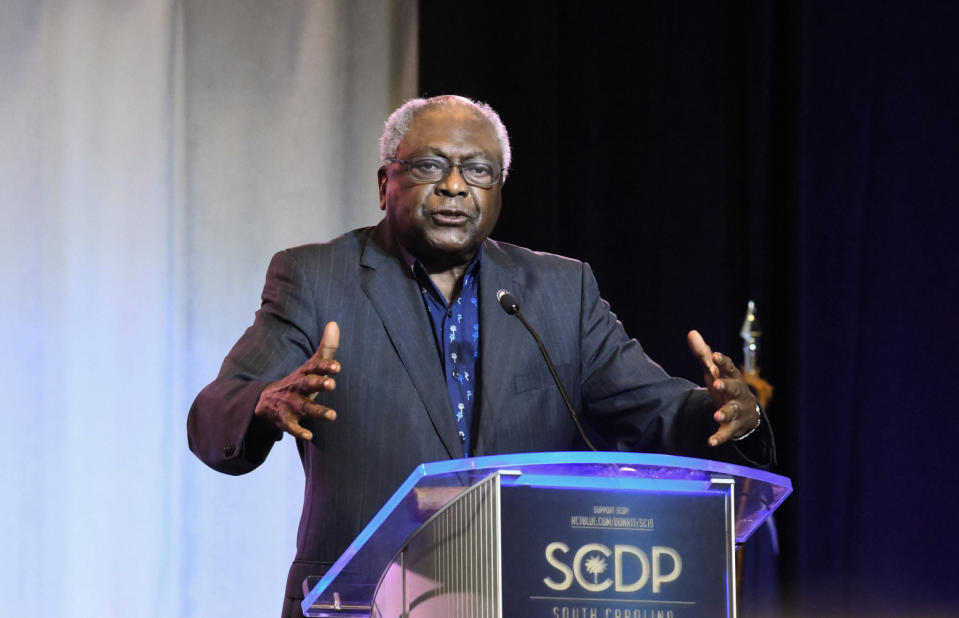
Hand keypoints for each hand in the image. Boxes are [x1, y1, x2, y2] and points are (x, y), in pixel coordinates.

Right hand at [255, 321, 340, 440]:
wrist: (265, 402)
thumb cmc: (298, 382)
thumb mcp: (310, 365)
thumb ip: (326, 348)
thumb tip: (334, 323)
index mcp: (304, 373)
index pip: (314, 367)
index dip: (325, 367)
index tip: (338, 367)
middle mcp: (297, 387)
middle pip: (307, 384)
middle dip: (319, 384)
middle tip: (332, 385)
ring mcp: (290, 404)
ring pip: (304, 407)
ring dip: (317, 411)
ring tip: (333, 415)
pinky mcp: (285, 420)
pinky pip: (292, 427)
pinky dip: (299, 431)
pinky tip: (309, 436)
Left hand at [686, 329, 759, 446]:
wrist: (746, 413)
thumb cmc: (726, 386)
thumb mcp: (715, 371)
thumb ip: (702, 355)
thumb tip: (691, 333)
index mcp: (732, 377)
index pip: (728, 367)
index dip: (722, 361)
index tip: (714, 355)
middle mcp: (737, 392)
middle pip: (734, 387)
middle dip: (726, 385)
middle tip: (716, 383)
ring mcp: (737, 409)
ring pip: (733, 410)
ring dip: (724, 412)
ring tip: (716, 415)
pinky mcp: (733, 426)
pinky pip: (727, 432)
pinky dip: (719, 437)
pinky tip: (710, 442)